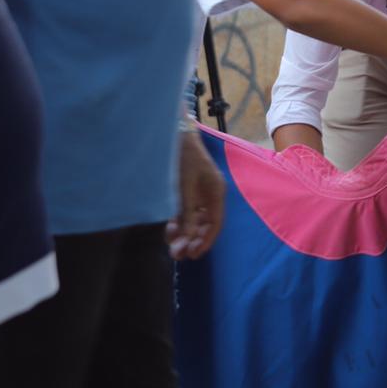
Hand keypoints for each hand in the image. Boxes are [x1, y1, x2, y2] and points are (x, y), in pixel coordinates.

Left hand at [168, 130, 224, 259]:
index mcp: (216, 192)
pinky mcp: (187, 189)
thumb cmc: (183, 156)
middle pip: (204, 224)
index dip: (205, 241)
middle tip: (179, 255)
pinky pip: (185, 211)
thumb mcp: (184, 186)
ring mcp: (198, 192)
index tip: (194, 254)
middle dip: (193, 240)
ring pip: (193, 220)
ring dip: (184, 233)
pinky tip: (170, 231)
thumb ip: (186, 212)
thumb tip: (187, 237)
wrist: (173, 132)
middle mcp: (209, 194)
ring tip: (172, 246)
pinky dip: (178, 222)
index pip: (215, 223)